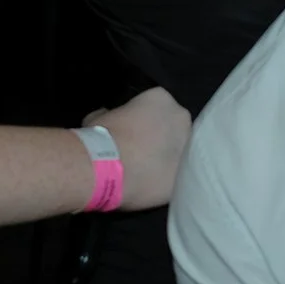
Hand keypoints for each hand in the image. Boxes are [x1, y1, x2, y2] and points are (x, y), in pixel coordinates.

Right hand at [89, 86, 191, 210]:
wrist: (107, 169)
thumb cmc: (102, 137)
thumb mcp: (99, 117)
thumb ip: (110, 114)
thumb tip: (107, 116)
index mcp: (161, 99)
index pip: (157, 106)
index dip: (144, 119)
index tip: (132, 130)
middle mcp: (181, 118)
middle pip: (174, 127)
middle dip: (161, 137)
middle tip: (141, 150)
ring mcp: (185, 147)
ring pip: (179, 153)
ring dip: (166, 159)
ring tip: (145, 170)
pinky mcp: (182, 175)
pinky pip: (174, 177)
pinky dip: (164, 180)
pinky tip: (147, 185)